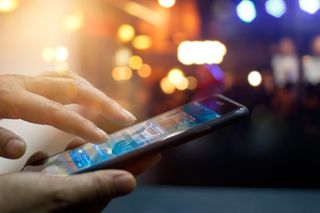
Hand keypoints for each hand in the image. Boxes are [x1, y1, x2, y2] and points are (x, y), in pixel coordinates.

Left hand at [0, 71, 135, 158]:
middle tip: (127, 118)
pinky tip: (87, 99)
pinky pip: (62, 80)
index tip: (104, 139)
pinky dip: (80, 88)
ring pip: (71, 79)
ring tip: (114, 109)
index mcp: (12, 96)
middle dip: (104, 103)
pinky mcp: (27, 81)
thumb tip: (21, 150)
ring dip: (96, 93)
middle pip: (74, 88)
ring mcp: (28, 80)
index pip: (57, 113)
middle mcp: (25, 83)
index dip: (83, 125)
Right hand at [0, 139, 160, 212]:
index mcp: (86, 204)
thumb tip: (131, 181)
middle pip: (101, 173)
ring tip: (66, 148)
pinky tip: (37, 163)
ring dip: (73, 157)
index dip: (140, 165)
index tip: (156, 151)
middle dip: (102, 155)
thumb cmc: (17, 206)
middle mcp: (76, 201)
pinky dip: (50, 164)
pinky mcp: (43, 191)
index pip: (121, 181)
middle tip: (101, 141)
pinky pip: (55, 173)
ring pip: (78, 170)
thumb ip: (95, 186)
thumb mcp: (59, 192)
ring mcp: (58, 196)